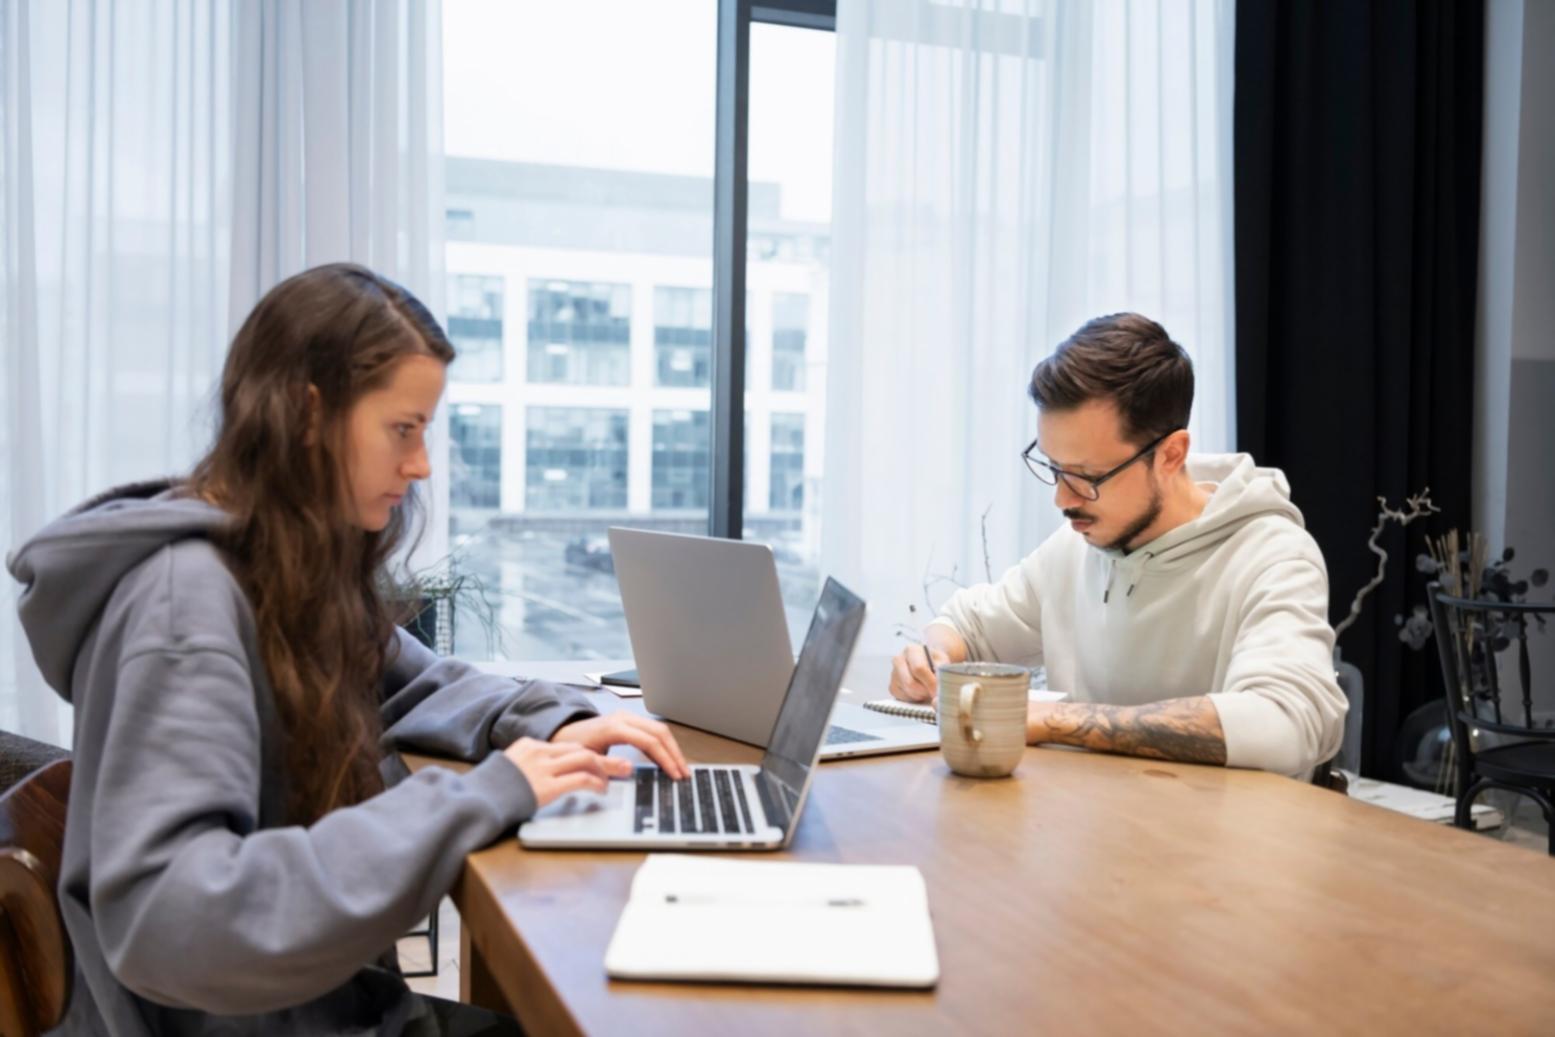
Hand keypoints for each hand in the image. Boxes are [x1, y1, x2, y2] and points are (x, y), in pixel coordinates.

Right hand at [502, 737, 630, 807]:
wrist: (477, 800)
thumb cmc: (490, 790)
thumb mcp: (509, 768)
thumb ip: (527, 767)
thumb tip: (542, 775)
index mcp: (529, 745)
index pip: (566, 746)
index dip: (586, 755)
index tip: (598, 762)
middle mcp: (539, 752)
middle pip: (580, 749)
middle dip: (604, 758)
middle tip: (622, 765)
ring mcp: (543, 768)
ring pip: (586, 759)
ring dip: (606, 768)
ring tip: (619, 776)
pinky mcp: (547, 786)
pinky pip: (580, 779)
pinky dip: (596, 783)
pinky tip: (601, 790)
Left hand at [550, 711, 689, 779]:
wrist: (563, 734)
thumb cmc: (573, 748)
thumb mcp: (587, 759)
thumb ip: (607, 764)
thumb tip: (629, 768)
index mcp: (615, 727)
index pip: (650, 741)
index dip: (665, 758)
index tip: (675, 774)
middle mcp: (624, 718)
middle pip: (660, 732)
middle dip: (675, 754)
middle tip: (685, 773)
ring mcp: (628, 717)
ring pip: (660, 729)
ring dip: (673, 749)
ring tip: (681, 768)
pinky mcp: (630, 721)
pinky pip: (653, 730)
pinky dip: (664, 744)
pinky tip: (669, 759)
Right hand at [888, 643, 945, 703]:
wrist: (928, 663)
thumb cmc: (935, 662)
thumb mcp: (943, 662)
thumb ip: (942, 673)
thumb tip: (937, 692)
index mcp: (911, 650)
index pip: (918, 668)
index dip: (930, 682)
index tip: (938, 691)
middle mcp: (899, 660)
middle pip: (910, 683)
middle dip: (925, 691)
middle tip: (935, 692)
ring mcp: (893, 674)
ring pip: (908, 692)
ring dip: (921, 695)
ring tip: (929, 689)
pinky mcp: (893, 687)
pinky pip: (904, 698)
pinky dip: (915, 698)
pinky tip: (921, 691)